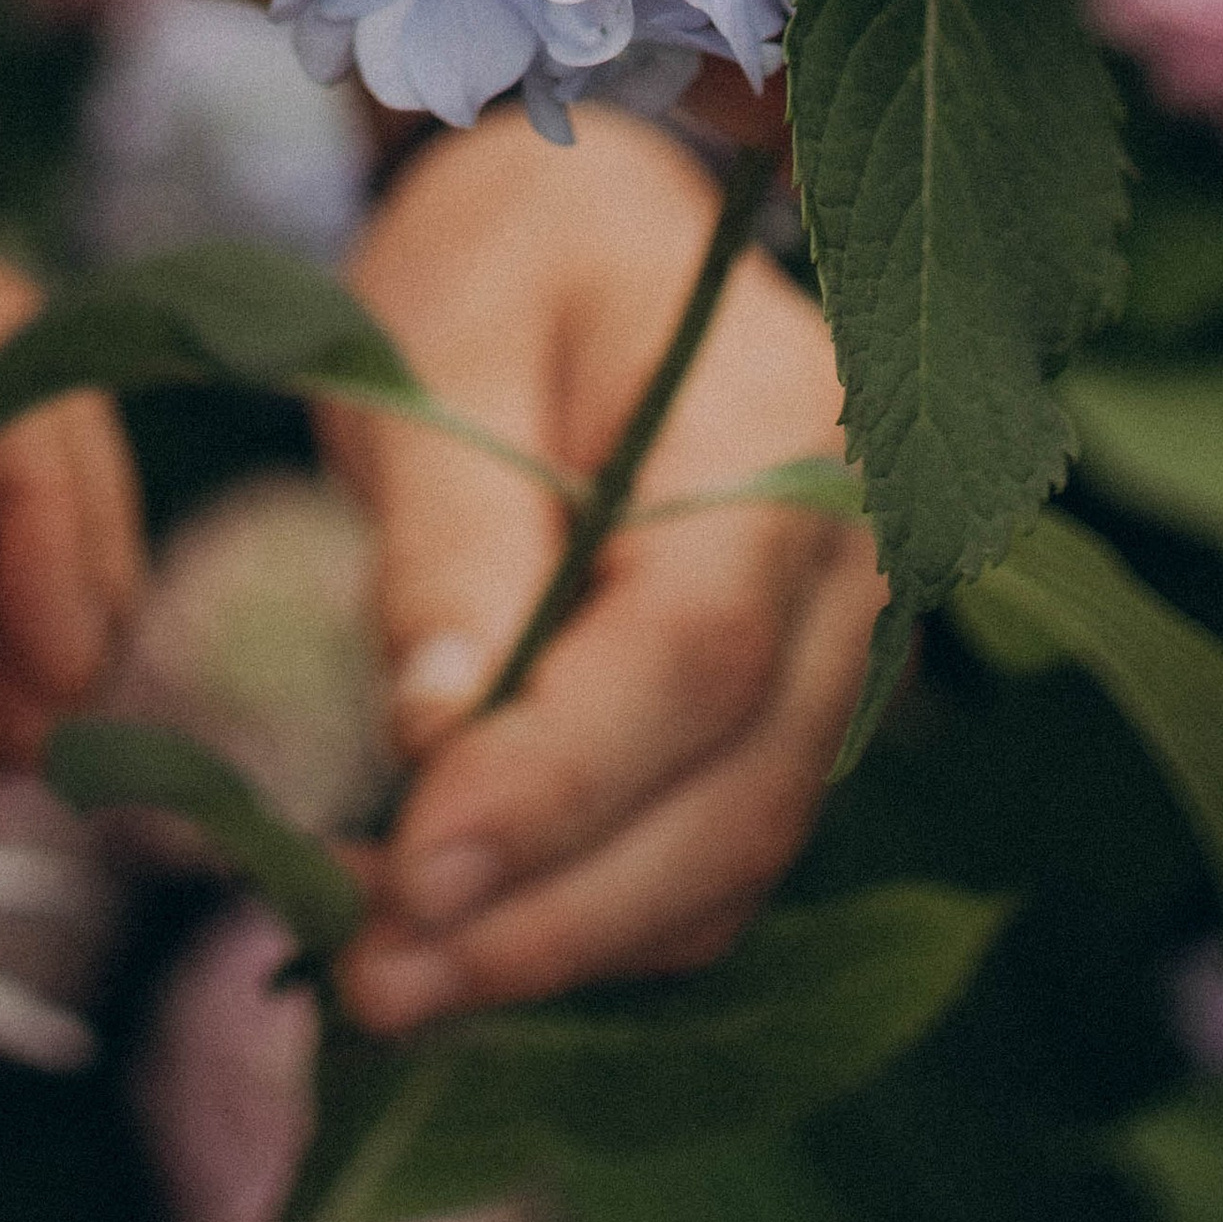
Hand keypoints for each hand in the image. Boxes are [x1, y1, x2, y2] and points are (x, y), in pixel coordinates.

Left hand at [317, 109, 883, 1031]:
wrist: (592, 240)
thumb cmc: (508, 268)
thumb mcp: (441, 350)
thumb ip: (449, 535)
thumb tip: (437, 733)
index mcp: (780, 428)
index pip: (694, 645)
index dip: (558, 780)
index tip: (410, 873)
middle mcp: (853, 559)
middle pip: (732, 788)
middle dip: (549, 913)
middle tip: (369, 976)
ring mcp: (842, 651)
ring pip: (730, 854)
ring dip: (561, 947)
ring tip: (383, 981)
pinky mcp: (788, 719)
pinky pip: (709, 856)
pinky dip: (592, 922)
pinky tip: (457, 941)